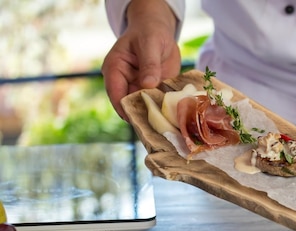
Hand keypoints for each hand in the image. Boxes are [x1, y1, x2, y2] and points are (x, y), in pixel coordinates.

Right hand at [101, 0, 180, 119]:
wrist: (160, 30)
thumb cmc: (150, 32)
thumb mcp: (150, 43)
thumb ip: (149, 64)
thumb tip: (147, 84)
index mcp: (115, 69)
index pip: (116, 92)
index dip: (124, 107)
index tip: (136, 119)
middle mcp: (124, 82)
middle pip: (129, 105)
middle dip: (141, 115)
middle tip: (155, 128)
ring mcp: (139, 88)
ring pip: (143, 107)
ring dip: (154, 115)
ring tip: (165, 126)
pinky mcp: (153, 91)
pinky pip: (157, 104)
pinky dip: (164, 110)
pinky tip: (174, 118)